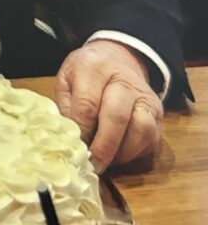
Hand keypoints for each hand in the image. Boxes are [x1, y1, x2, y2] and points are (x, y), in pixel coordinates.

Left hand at [55, 40, 163, 172]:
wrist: (116, 59)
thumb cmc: (85, 74)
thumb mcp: (66, 81)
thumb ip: (66, 108)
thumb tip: (68, 143)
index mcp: (94, 68)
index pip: (87, 105)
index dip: (81, 132)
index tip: (73, 150)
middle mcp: (124, 81)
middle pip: (117, 117)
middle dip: (103, 147)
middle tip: (91, 165)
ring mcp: (145, 97)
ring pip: (141, 130)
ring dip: (121, 152)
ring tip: (104, 161)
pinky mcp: (159, 114)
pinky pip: (150, 139)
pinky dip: (133, 153)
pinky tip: (116, 155)